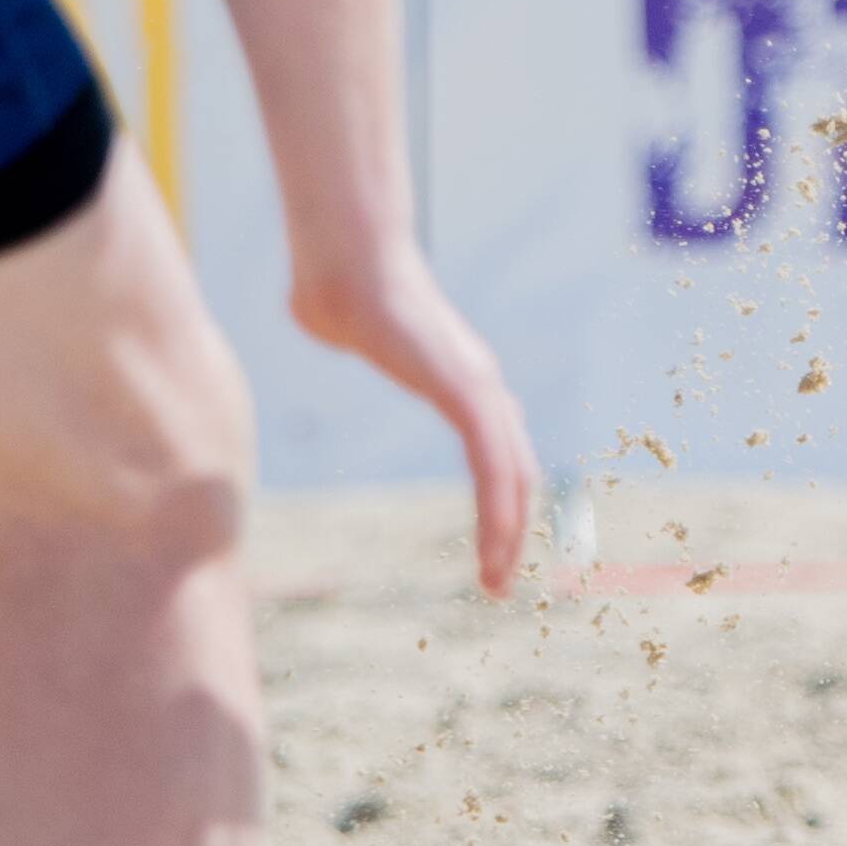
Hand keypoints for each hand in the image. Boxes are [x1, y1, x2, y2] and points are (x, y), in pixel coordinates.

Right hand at [289, 240, 539, 598]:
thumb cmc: (337, 287)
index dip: (502, 503)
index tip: (491, 549)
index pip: (500, 455)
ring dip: (510, 532)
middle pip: (519, 471)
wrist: (340, 263)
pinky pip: (492, 460)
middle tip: (499, 582)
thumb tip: (328, 320)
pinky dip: (499, 505)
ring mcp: (479, 385)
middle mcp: (483, 385)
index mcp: (463, 380)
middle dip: (514, 530)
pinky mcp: (465, 389)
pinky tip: (494, 543)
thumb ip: (355, 335)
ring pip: (513, 473)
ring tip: (496, 580)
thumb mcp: (351, 325)